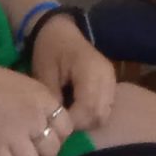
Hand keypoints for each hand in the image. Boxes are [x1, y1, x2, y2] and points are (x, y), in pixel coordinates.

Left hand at [28, 17, 115, 134]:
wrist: (60, 31)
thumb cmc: (50, 50)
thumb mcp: (44, 73)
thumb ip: (53, 99)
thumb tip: (57, 124)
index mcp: (90, 70)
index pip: (88, 108)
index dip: (72, 122)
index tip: (54, 124)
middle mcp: (106, 76)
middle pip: (100, 115)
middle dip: (80, 125)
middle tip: (60, 122)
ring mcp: (111, 79)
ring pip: (105, 114)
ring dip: (87, 121)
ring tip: (68, 116)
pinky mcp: (110, 83)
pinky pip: (106, 107)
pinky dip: (92, 114)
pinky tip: (76, 109)